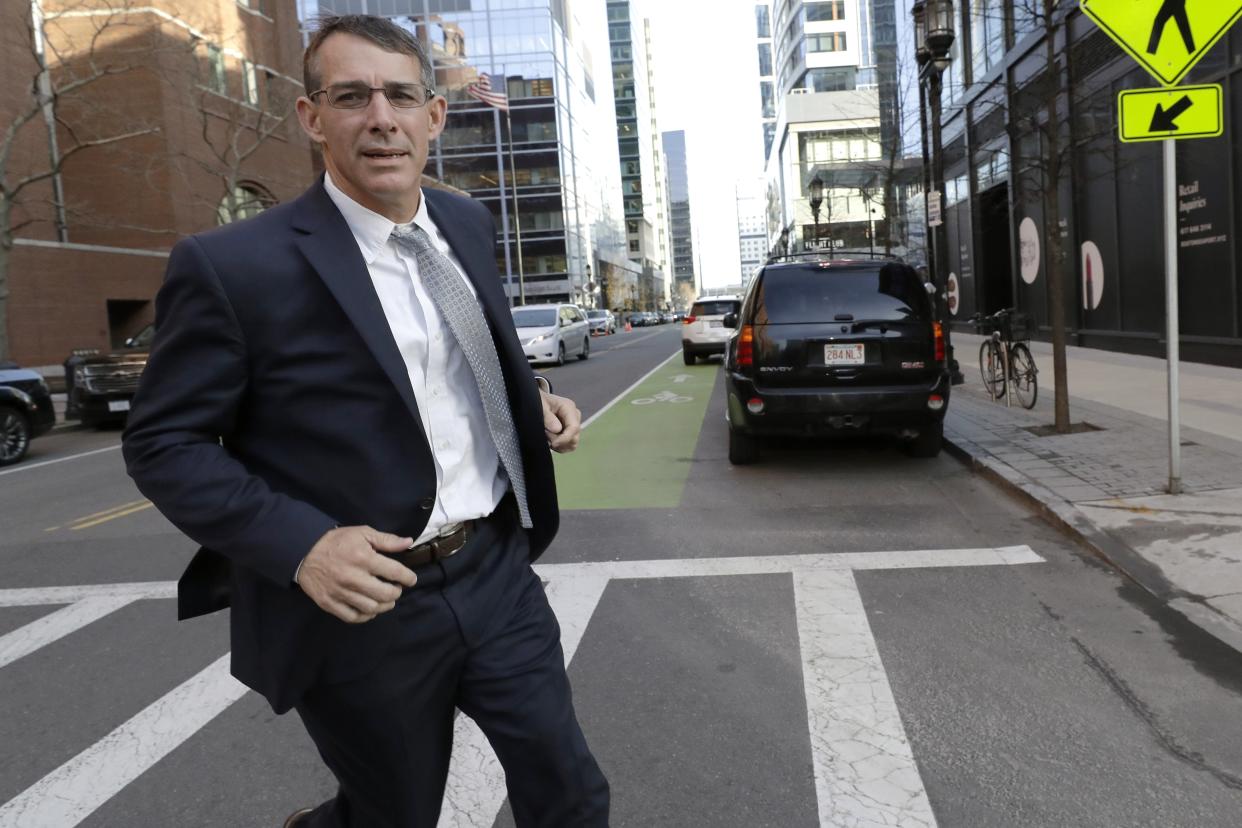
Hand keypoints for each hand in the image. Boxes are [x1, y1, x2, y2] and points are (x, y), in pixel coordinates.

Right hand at [297, 526, 418, 622]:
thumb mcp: (362, 533)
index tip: (410, 579)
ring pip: (371, 608)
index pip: (394, 572)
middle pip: (385, 594)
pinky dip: (366, 615)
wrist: (304, 552)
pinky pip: (353, 617)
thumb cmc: (337, 542)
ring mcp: (340, 593)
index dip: (407, 578)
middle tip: (396, 588)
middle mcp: (353, 578)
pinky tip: (370, 608)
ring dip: (384, 605)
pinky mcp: (330, 603)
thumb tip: (408, 542)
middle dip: (396, 592)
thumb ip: (386, 540)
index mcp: (363, 558)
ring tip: (386, 599)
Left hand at [541, 390, 581, 452]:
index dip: (564, 438)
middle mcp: (574, 416)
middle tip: (544, 433)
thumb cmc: (539, 401)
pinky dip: (558, 446)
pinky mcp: (570, 433)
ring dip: (558, 444)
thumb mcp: (540, 406)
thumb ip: (548, 417)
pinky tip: (549, 439)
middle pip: (574, 438)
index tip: (553, 443)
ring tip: (546, 435)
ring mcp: (573, 425)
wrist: (539, 401)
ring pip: (572, 444)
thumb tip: (557, 430)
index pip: (574, 427)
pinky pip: (568, 446)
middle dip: (558, 441)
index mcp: (569, 407)